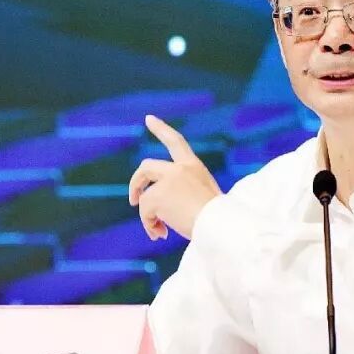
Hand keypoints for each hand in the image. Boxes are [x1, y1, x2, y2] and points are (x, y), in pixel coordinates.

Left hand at [128, 115, 221, 239]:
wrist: (220, 226)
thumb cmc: (218, 218)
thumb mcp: (205, 197)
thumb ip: (184, 194)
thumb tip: (161, 211)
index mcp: (194, 166)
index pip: (176, 141)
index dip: (161, 129)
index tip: (148, 119)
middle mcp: (179, 169)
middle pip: (146, 167)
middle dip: (136, 182)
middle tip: (134, 200)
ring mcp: (167, 181)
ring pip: (145, 196)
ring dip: (147, 215)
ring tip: (159, 231)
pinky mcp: (157, 196)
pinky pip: (144, 212)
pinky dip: (149, 224)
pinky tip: (161, 234)